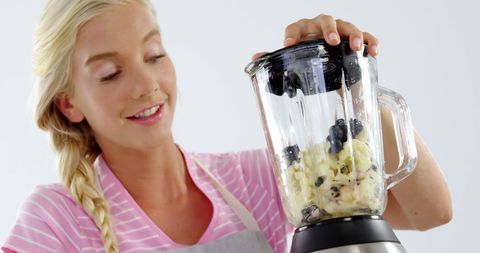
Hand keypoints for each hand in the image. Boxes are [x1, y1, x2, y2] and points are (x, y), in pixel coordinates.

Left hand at [252, 14, 378, 59]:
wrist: (327, 72)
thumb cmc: (307, 64)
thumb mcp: (291, 65)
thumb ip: (274, 61)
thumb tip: (254, 59)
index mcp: (303, 33)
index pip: (295, 27)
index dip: (291, 33)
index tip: (289, 44)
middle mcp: (321, 28)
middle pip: (325, 20)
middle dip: (328, 29)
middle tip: (331, 41)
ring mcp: (340, 33)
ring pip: (347, 25)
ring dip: (352, 34)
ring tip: (354, 47)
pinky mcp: (355, 41)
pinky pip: (366, 36)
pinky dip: (370, 41)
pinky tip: (373, 51)